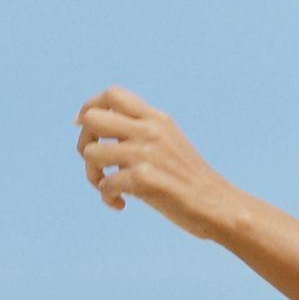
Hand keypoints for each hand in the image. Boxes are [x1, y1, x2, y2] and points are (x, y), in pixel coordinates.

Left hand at [75, 88, 241, 239]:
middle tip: (97, 163)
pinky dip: (107, 198)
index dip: (89, 108)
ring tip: (109, 188)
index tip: (82, 126)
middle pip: (92, 119)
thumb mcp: (168, 141)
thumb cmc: (188, 178)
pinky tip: (121, 204)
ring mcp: (146, 153)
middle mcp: (150, 130)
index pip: (112, 94)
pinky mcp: (144, 178)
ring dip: (92, 176)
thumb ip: (141, 130)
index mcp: (156, 118)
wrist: (216, 204)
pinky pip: (105, 184)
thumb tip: (101, 127)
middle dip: (84, 143)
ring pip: (91, 153)